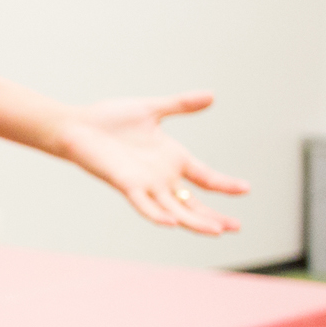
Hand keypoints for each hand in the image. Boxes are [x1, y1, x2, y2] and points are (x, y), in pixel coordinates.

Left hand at [54, 91, 250, 235]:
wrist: (78, 125)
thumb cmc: (110, 118)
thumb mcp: (152, 109)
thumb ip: (181, 105)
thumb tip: (212, 95)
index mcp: (172, 159)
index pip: (205, 177)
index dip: (225, 184)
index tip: (247, 188)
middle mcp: (161, 176)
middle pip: (194, 203)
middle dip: (215, 216)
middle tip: (237, 226)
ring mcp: (145, 183)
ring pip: (175, 210)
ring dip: (194, 222)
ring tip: (217, 231)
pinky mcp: (125, 184)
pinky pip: (143, 204)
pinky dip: (157, 214)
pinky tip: (172, 223)